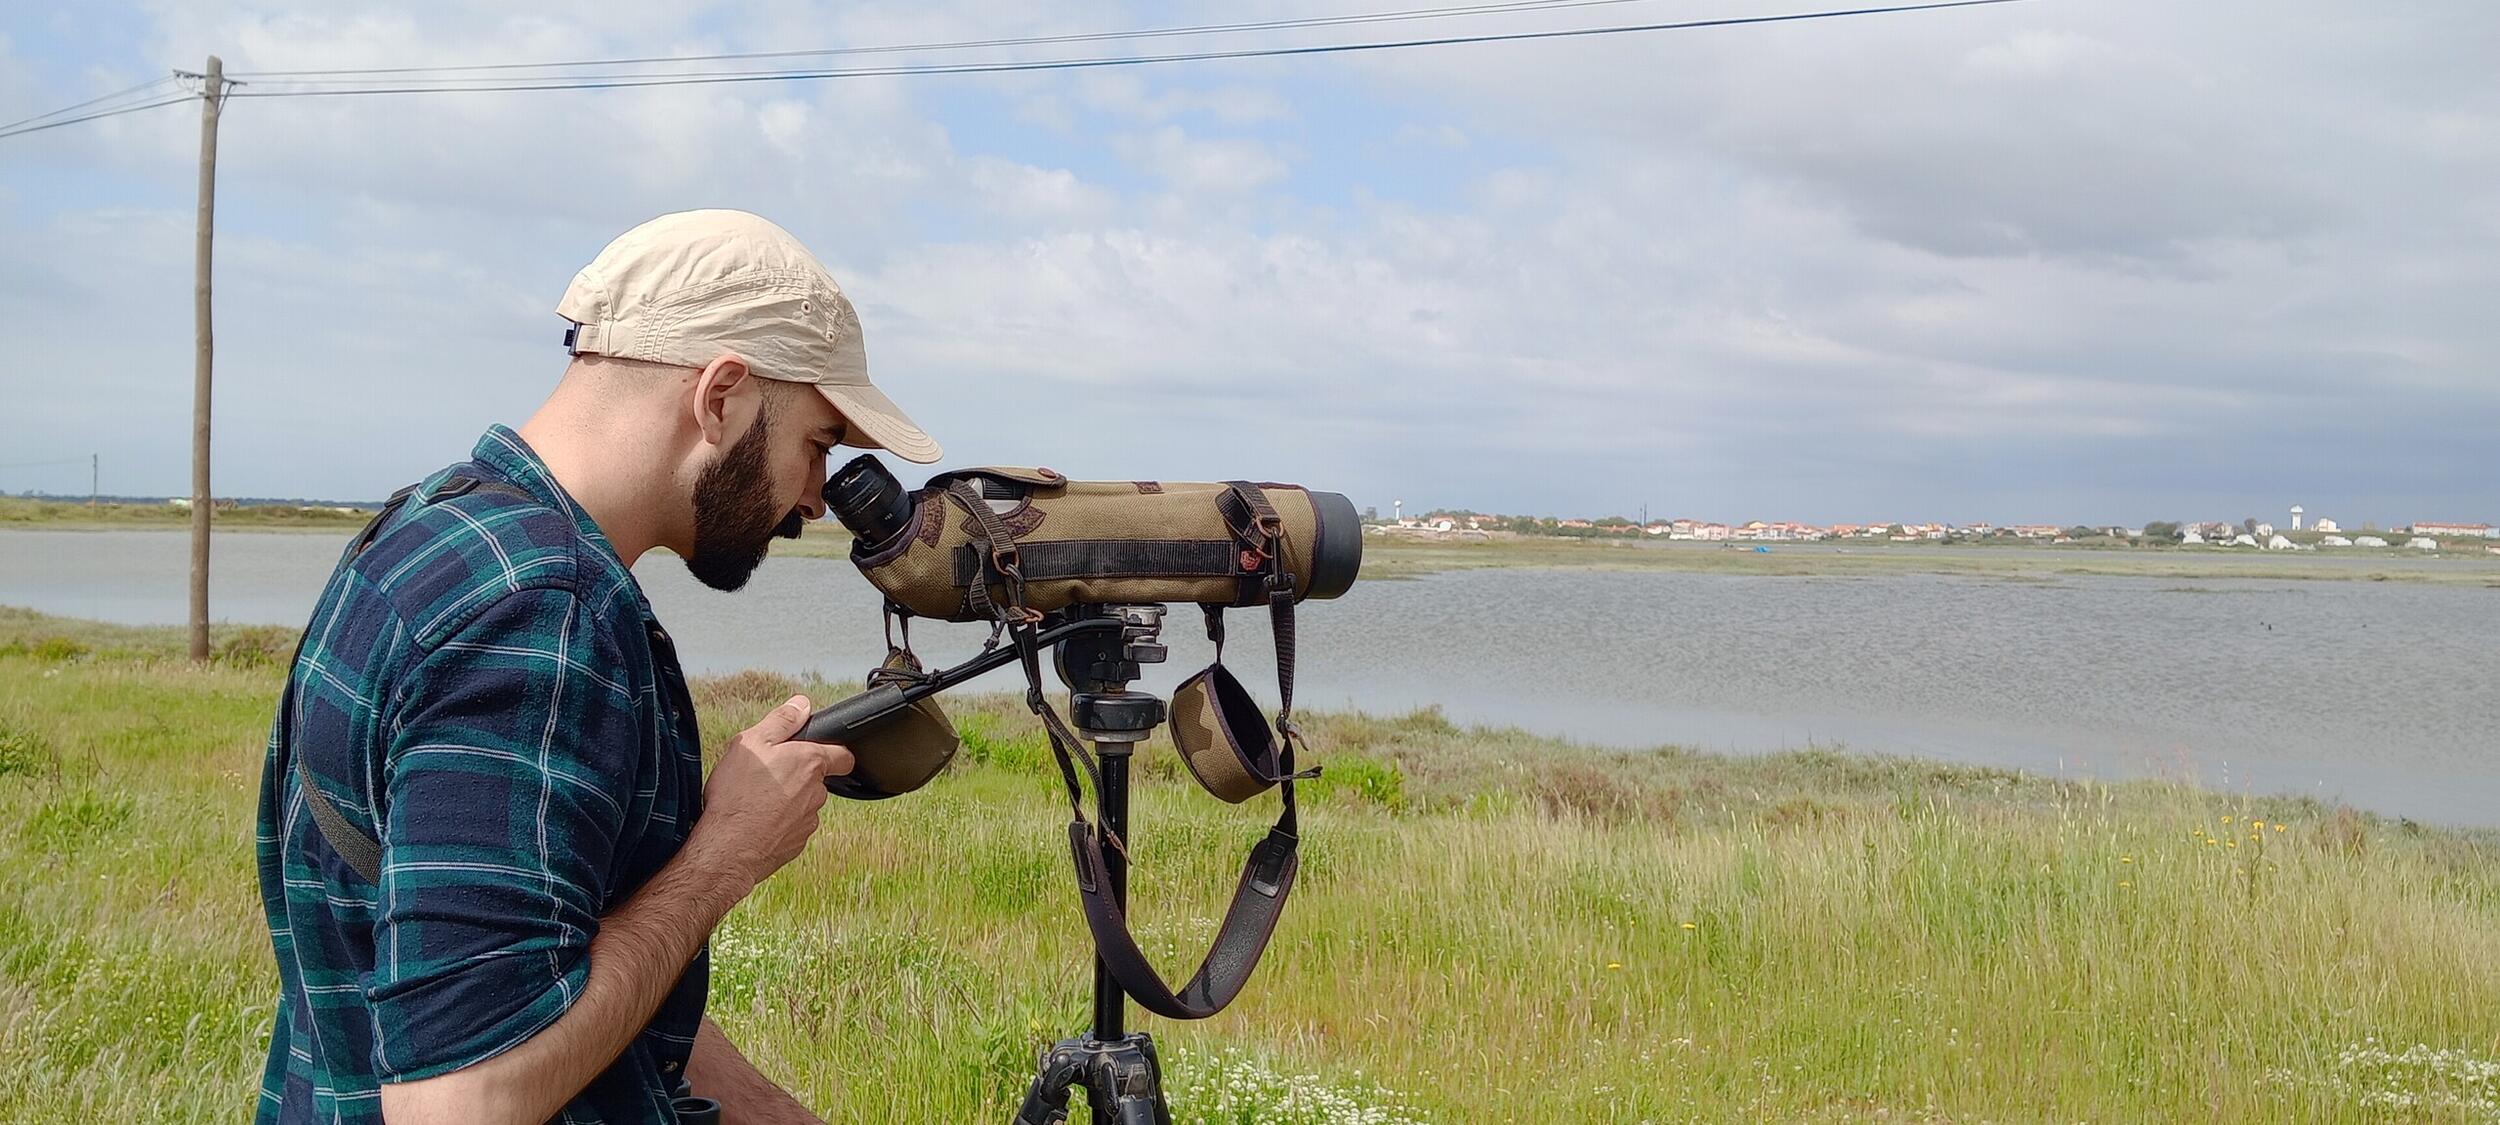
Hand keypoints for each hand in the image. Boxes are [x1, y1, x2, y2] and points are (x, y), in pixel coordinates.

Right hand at [686, 695, 853, 894]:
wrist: (728, 848)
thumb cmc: (737, 795)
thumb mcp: (751, 743)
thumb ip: (781, 721)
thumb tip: (801, 705)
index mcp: (810, 763)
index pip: (844, 755)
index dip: (833, 750)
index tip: (817, 750)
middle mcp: (816, 793)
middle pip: (816, 779)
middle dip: (796, 775)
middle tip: (766, 775)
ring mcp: (808, 821)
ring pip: (803, 804)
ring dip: (786, 800)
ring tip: (754, 800)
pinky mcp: (796, 844)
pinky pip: (791, 827)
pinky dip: (777, 823)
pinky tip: (755, 820)